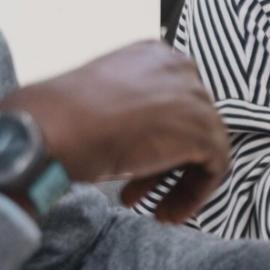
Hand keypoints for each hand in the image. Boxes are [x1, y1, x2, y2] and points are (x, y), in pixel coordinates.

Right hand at [0, 41, 228, 223]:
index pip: (172, 102)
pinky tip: (168, 212)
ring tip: (156, 210)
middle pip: (189, 124)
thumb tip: (140, 137)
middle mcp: (181, 69)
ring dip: (178, 181)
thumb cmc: (61, 118)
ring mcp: (196, 98)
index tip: (134, 167)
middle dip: (165, 163)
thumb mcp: (102, 104)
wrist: (54, 127)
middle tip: (138, 193)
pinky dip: (196, 192)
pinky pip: (215, 165)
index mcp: (154, 56)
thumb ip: (132, 111)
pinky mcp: (203, 130)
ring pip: (204, 145)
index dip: (157, 140)